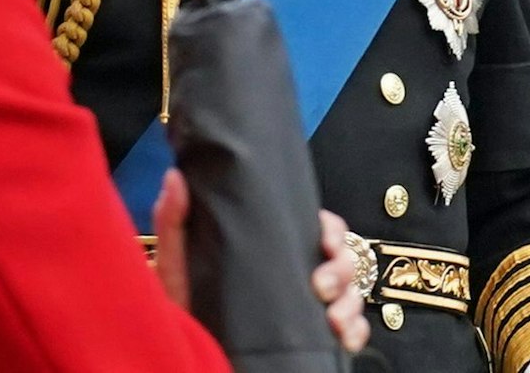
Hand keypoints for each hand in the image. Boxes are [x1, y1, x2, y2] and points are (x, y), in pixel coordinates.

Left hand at [150, 174, 368, 355]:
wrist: (191, 351)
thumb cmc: (184, 304)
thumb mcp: (175, 261)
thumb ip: (174, 220)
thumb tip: (175, 177)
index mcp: (270, 247)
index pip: (315, 226)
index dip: (330, 229)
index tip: (325, 240)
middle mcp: (295, 273)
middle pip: (342, 258)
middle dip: (342, 269)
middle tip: (320, 285)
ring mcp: (308, 305)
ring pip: (352, 293)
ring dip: (351, 303)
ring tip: (332, 318)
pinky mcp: (314, 337)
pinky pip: (352, 331)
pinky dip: (355, 332)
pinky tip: (343, 336)